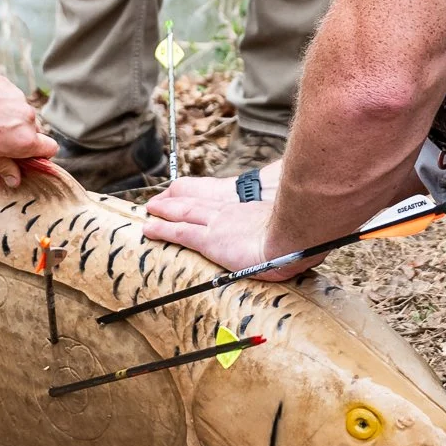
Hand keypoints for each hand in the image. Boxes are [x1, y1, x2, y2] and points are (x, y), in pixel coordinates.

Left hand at [0, 71, 58, 186]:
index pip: (51, 148)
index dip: (40, 155)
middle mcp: (27, 118)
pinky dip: (1, 105)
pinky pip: (11, 99)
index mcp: (25, 140)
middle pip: (34, 131)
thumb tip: (15, 179)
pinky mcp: (8, 85)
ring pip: (21, 114)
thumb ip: (2, 167)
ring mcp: (18, 99)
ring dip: (10, 120)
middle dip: (20, 138)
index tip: (24, 158)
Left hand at [141, 178, 281, 277]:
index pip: (216, 206)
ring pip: (183, 214)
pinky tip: (149, 228)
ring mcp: (217, 224)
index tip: (188, 203)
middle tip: (159, 202)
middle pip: (196, 204)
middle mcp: (228, 214)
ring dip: (164, 211)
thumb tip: (287, 243)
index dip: (199, 203)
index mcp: (245, 212)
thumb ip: (279, 232)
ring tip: (150, 211)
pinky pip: (179, 232)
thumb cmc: (296, 240)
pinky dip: (162, 229)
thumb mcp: (287, 230)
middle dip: (176, 202)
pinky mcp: (210, 239)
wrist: (293, 240)